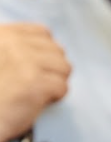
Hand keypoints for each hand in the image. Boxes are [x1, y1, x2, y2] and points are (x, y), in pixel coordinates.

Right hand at [0, 24, 69, 141]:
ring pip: (64, 67)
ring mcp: (25, 61)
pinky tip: (39, 101)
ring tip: (38, 92)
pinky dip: (55, 97)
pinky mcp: (35, 82)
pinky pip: (63, 86)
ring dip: (56, 82)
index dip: (48, 52)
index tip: (39, 68)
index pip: (43, 32)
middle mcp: (14, 42)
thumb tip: (52, 49)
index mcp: (4, 34)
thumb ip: (18, 48)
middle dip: (54, 69)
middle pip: (58, 51)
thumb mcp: (1, 57)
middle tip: (38, 84)